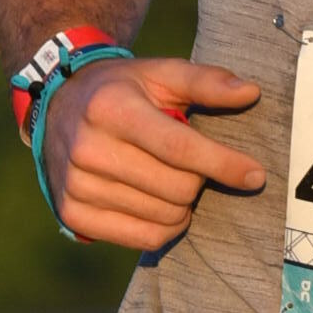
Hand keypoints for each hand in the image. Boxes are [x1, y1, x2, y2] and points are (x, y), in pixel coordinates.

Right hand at [45, 56, 264, 248]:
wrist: (57, 107)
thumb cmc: (122, 91)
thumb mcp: (160, 74)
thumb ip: (206, 81)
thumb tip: (251, 92)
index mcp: (112, 108)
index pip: (180, 148)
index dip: (223, 164)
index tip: (255, 175)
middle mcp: (89, 148)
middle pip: (177, 188)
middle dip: (197, 180)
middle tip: (188, 165)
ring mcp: (77, 185)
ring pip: (164, 217)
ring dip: (182, 204)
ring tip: (169, 180)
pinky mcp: (73, 215)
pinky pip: (144, 238)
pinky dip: (165, 227)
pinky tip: (159, 203)